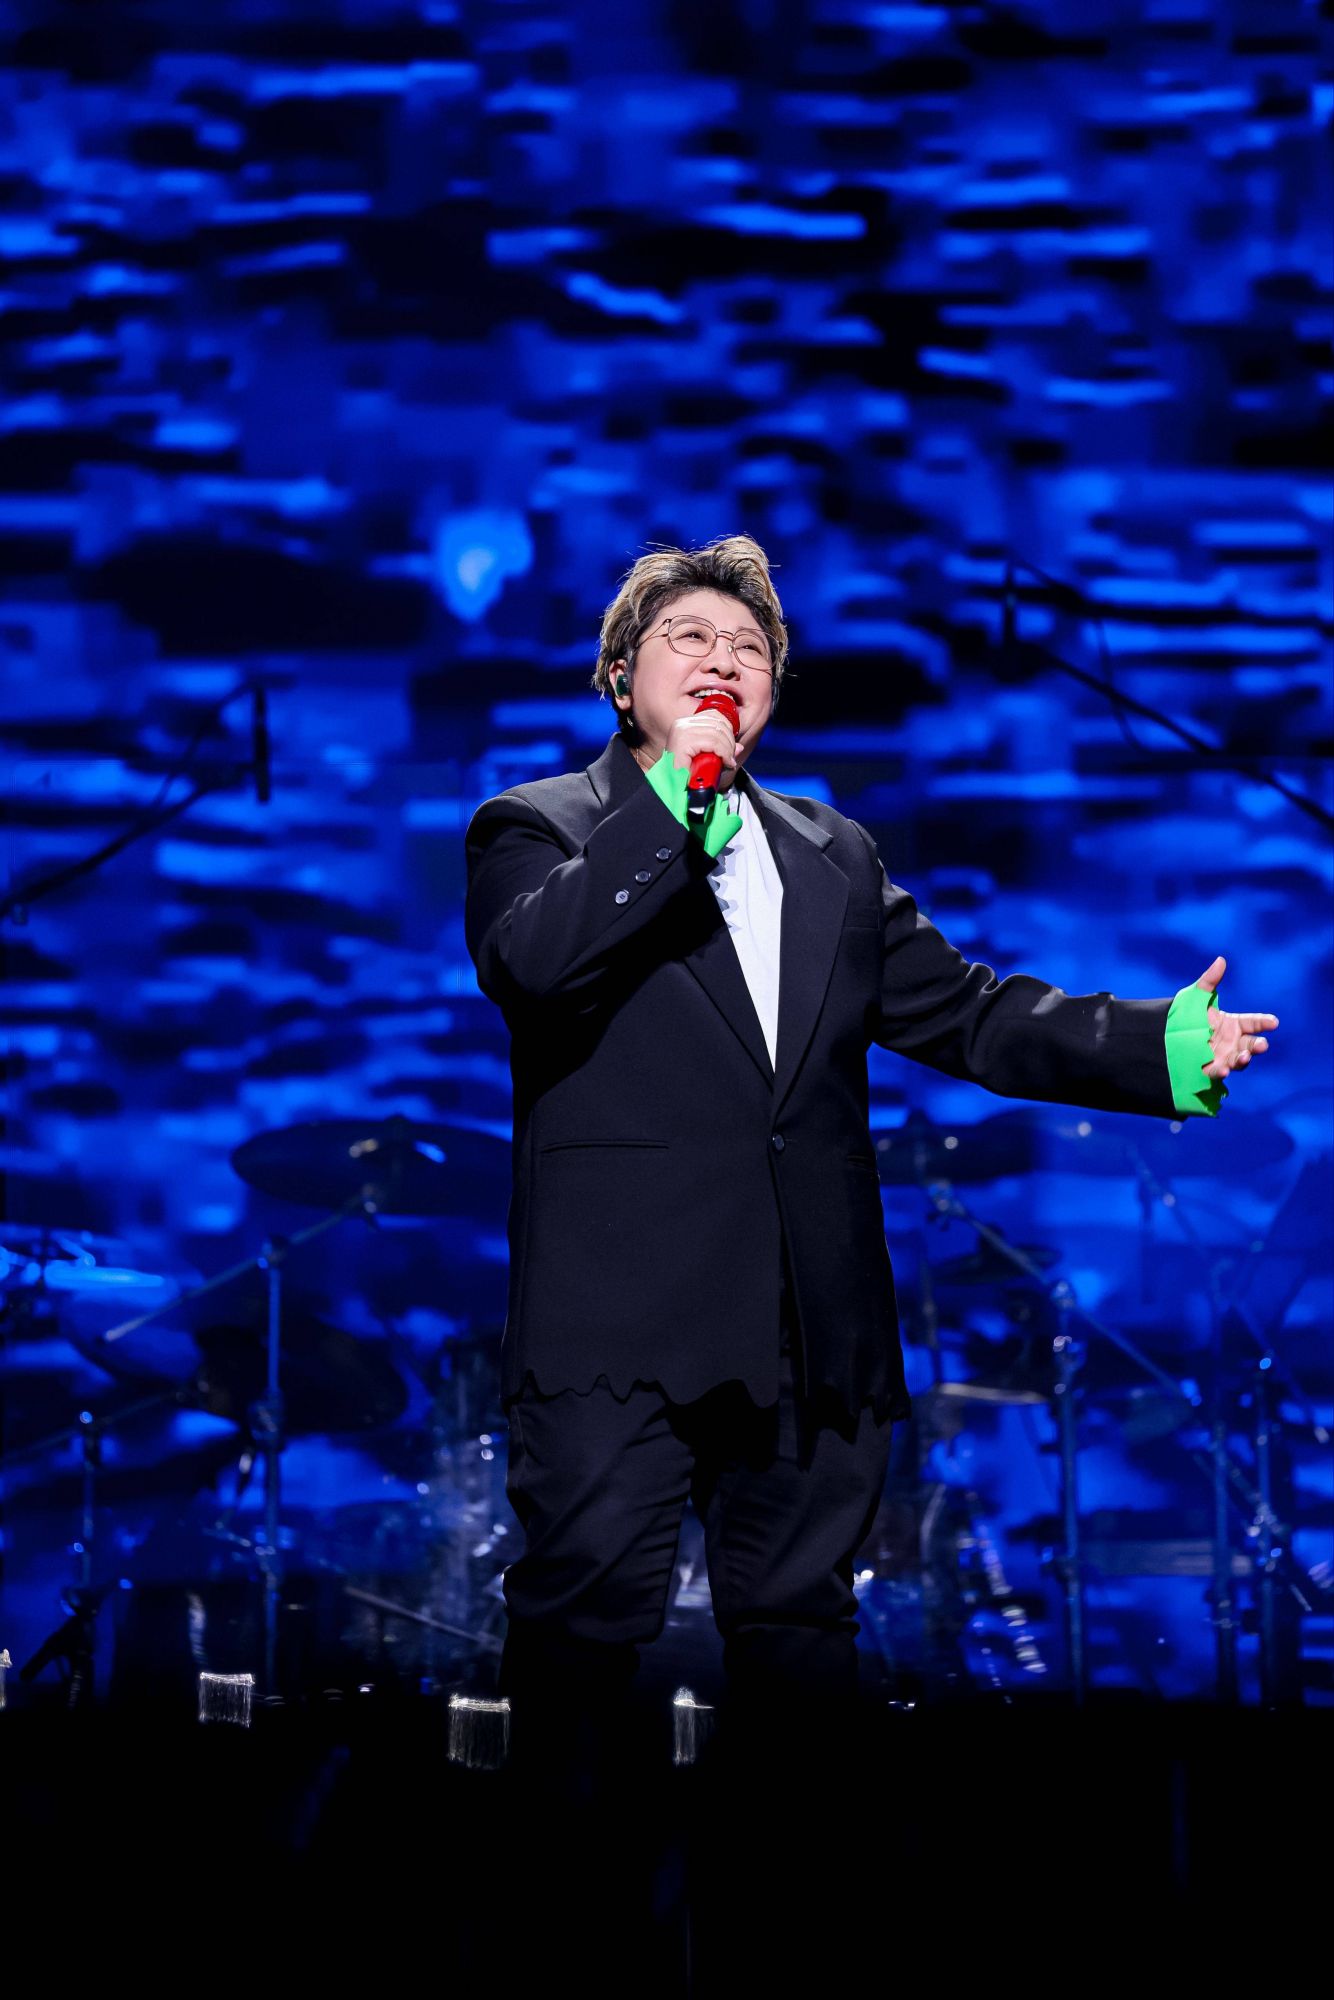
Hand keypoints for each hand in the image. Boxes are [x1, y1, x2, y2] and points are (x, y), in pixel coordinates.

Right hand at [665, 708, 741, 783]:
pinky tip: (724, 762)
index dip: (728, 729)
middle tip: (730, 758)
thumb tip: (740, 747)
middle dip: (730, 742)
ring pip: (718, 734)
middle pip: (718, 723)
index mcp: (685, 724)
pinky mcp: (683, 742)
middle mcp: (682, 724)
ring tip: (727, 762)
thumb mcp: (707, 759)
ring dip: (728, 750)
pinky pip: (713, 743)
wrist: (673, 788)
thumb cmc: (687, 775)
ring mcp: (682, 731)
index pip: (714, 715)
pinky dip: (723, 753)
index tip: (730, 747)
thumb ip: (722, 750)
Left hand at [1194, 956, 1278, 1080]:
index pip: (1253, 1022)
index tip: (1274, 1022)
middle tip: (1262, 1045)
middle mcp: (1231, 1041)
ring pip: (1239, 1060)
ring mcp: (1222, 1056)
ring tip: (1244, 1057)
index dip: (1264, 1022)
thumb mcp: (1195, 995)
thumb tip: (1221, 960)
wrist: (1162, 1034)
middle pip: (1251, 1044)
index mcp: (1232, 1023)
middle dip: (1258, 1045)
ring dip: (1244, 1059)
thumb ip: (1210, 980)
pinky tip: (1224, 1070)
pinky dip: (1222, 1071)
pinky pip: (1219, 1072)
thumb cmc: (1183, 1014)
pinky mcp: (1209, 1068)